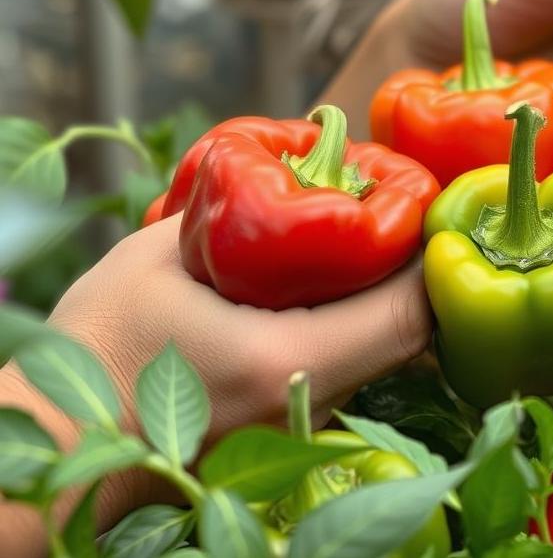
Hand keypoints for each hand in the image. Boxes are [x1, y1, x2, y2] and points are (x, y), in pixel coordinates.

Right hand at [0, 214, 430, 539]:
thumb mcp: (155, 258)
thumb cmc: (99, 346)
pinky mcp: (295, 423)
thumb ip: (223, 211)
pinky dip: (362, 316)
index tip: (423, 203)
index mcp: (285, 361)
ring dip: (392, 292)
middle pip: (410, 333)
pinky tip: (332, 279)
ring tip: (368, 234)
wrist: (70, 439)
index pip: (407, 313)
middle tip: (399, 207)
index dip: (432, 256)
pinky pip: (356, 363)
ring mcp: (307, 422)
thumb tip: (276, 164)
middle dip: (416, 266)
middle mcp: (312, 402)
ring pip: (388, 351)